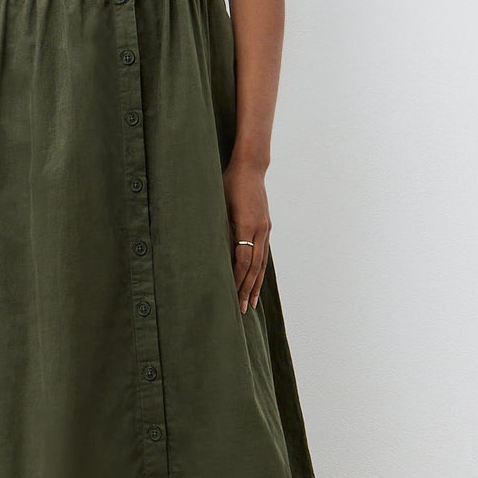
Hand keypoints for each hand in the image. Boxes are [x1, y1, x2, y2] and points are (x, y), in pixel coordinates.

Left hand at [223, 155, 270, 313]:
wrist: (250, 168)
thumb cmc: (229, 183)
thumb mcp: (220, 203)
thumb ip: (218, 226)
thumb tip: (211, 250)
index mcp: (246, 224)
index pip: (243, 259)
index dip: (238, 279)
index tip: (232, 295)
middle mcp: (259, 229)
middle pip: (254, 266)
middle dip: (247, 289)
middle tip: (242, 309)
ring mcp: (265, 228)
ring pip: (262, 262)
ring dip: (256, 284)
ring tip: (251, 302)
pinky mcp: (266, 226)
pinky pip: (264, 253)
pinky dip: (260, 270)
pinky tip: (256, 280)